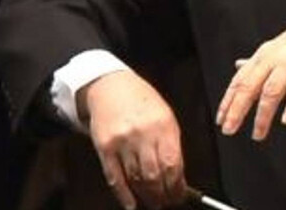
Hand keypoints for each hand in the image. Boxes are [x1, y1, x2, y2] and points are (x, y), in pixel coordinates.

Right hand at [80, 71, 186, 209]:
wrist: (111, 86)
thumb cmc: (141, 101)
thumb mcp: (164, 115)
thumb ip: (171, 143)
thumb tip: (178, 174)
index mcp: (163, 125)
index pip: (173, 163)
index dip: (177, 185)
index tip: (180, 195)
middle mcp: (143, 133)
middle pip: (155, 175)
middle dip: (163, 195)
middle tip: (167, 203)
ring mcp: (122, 142)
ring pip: (136, 179)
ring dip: (146, 197)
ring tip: (154, 204)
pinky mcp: (104, 148)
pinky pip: (115, 178)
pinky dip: (123, 195)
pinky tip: (131, 204)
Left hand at [216, 0, 285, 140]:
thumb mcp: (280, 47)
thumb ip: (259, 60)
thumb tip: (238, 65)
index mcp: (265, 54)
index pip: (240, 79)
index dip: (228, 100)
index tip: (221, 119)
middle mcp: (275, 56)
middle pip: (249, 85)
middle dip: (236, 109)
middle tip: (229, 130)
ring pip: (271, 90)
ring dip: (263, 115)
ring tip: (258, 134)